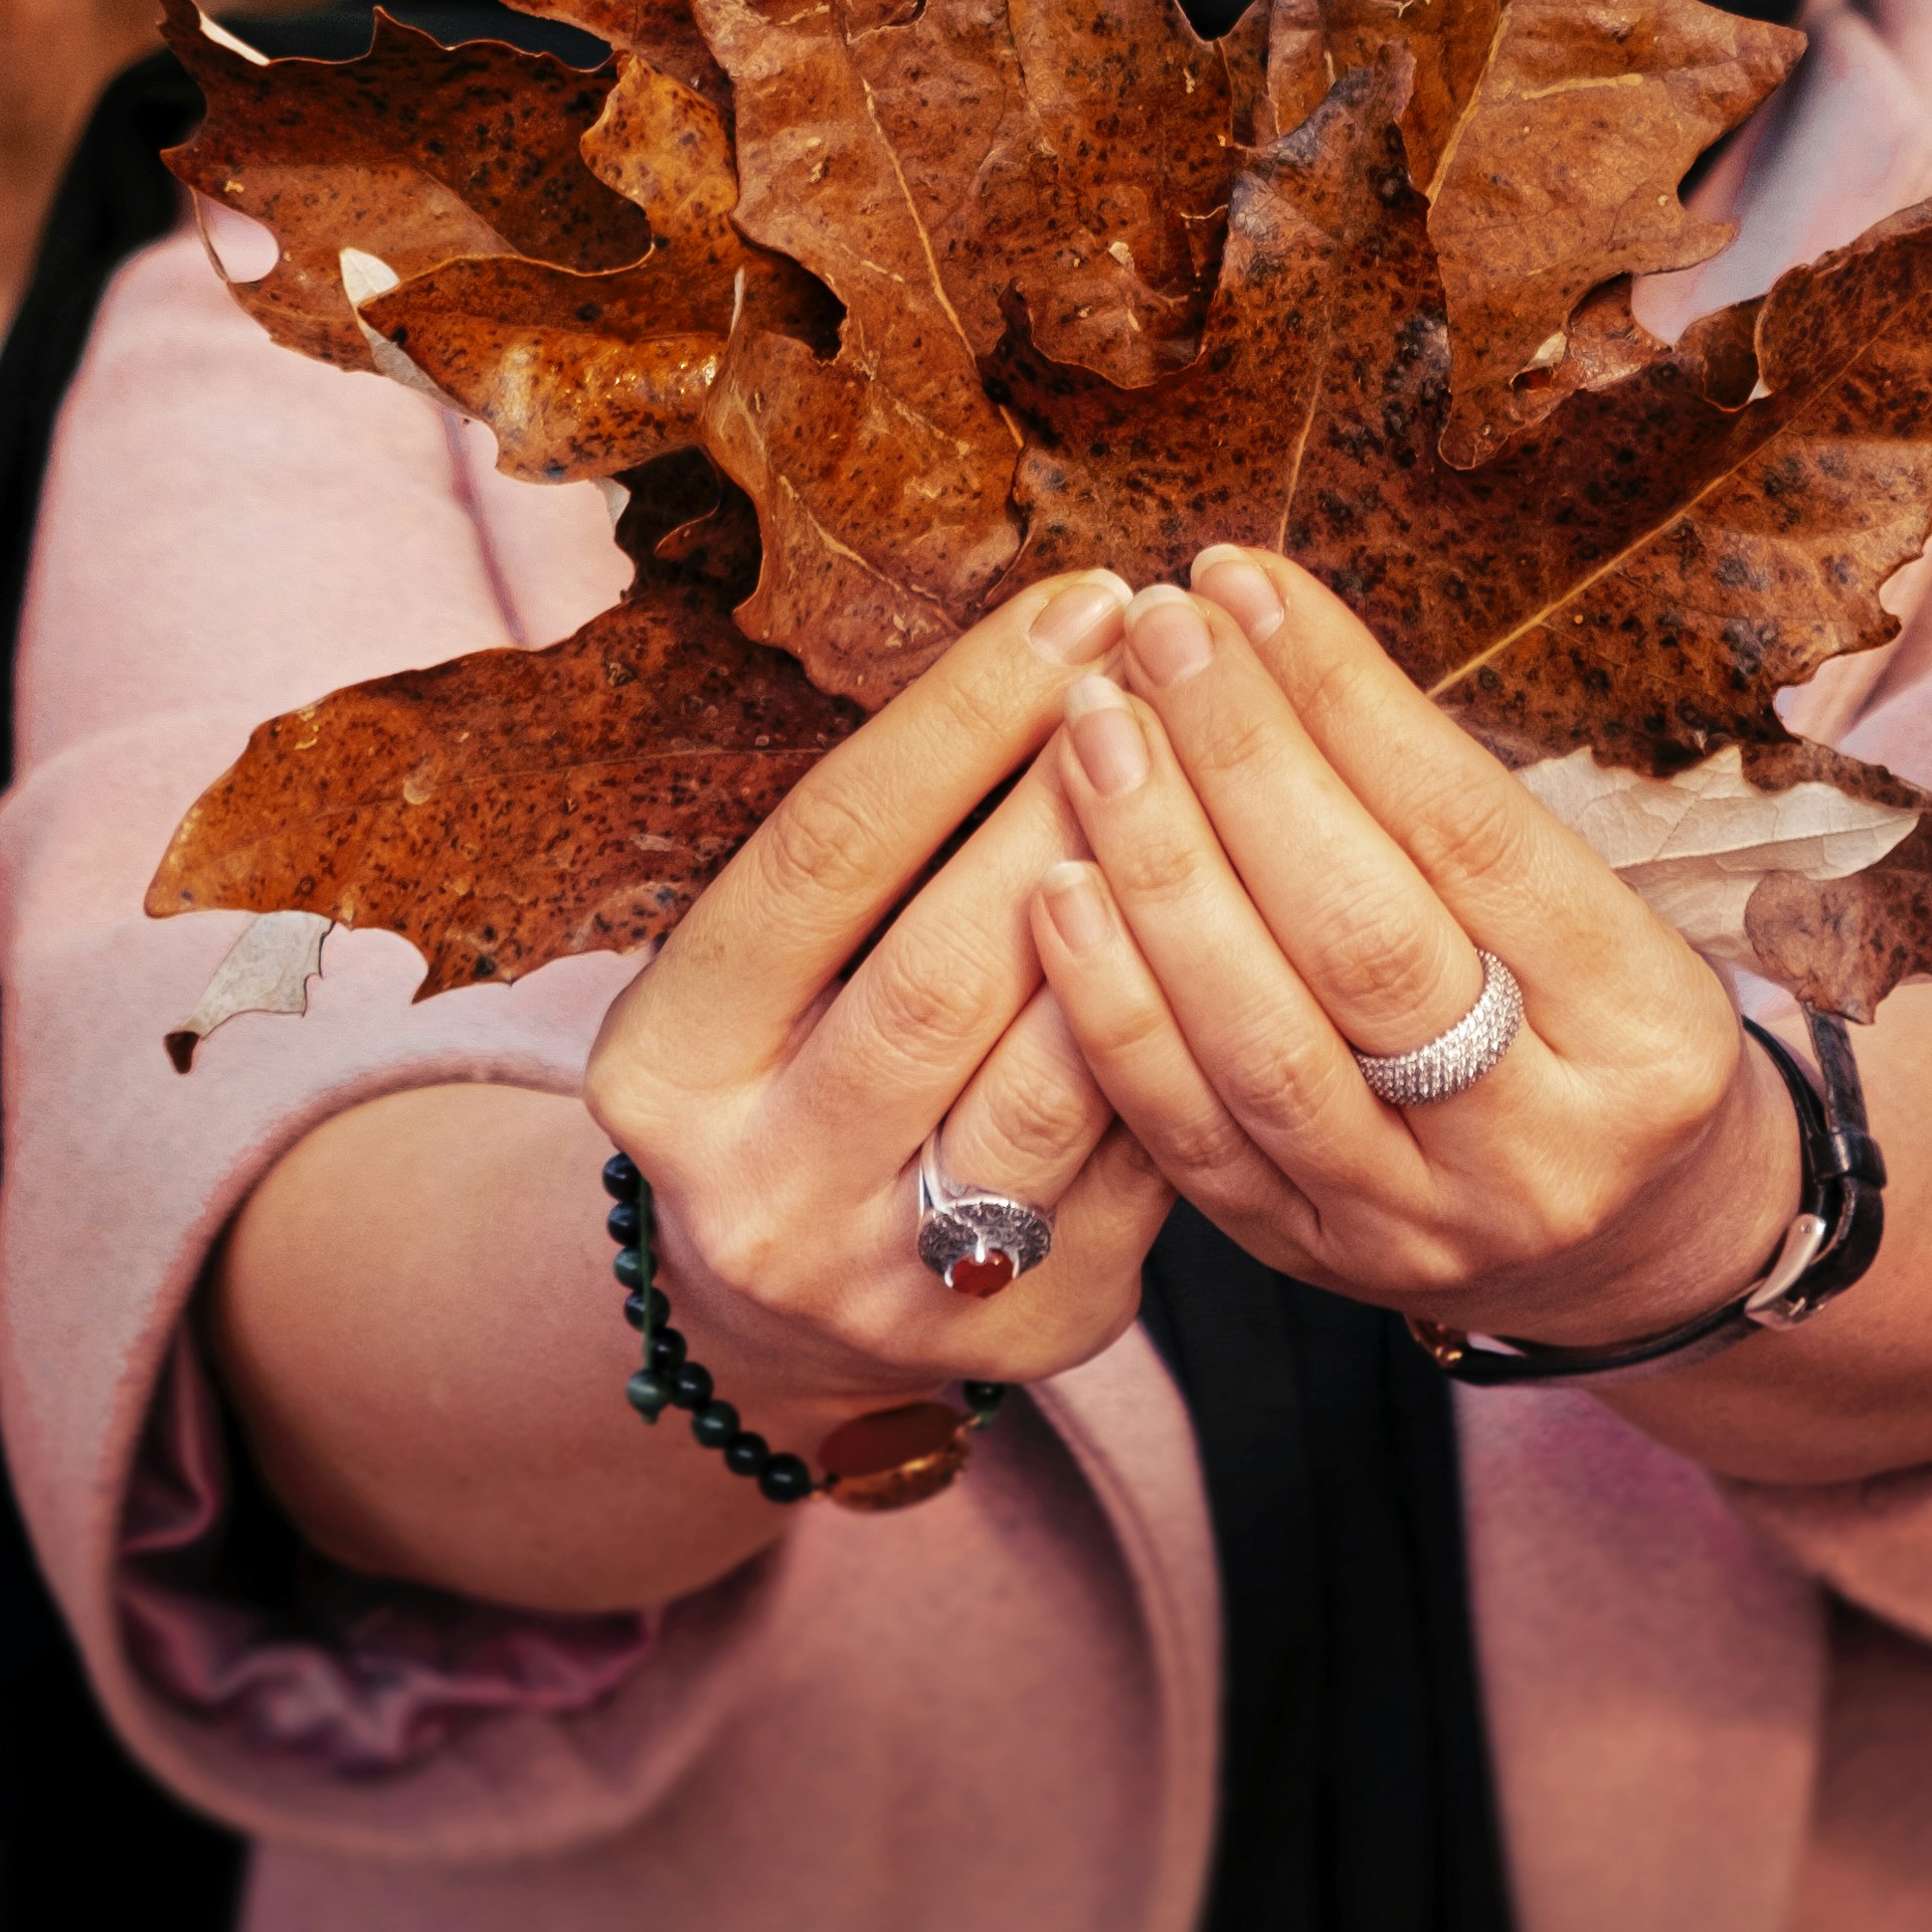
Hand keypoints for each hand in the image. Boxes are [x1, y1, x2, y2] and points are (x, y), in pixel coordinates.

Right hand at [586, 567, 1177, 1432]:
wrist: (778, 1312)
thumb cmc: (796, 1062)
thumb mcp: (764, 967)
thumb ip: (883, 856)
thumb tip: (1069, 656)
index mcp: (667, 1067)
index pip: (824, 853)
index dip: (959, 716)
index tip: (1076, 603)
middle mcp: (763, 1189)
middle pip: (945, 968)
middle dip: (1076, 799)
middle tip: (1185, 666)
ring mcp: (894, 1283)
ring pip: (1061, 1080)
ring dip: (1159, 913)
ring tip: (1234, 774)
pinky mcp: (1029, 1328)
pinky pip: (1145, 1160)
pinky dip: (1201, 1034)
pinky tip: (1264, 922)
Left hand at [1026, 547, 1801, 1353]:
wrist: (1632, 1246)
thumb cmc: (1596, 1028)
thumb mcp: (1595, 914)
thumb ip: (1444, 812)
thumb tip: (1263, 638)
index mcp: (1644, 1028)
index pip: (1471, 833)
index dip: (1344, 698)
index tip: (1245, 584)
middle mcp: (1539, 1145)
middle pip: (1362, 939)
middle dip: (1241, 765)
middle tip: (1157, 633)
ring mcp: (1416, 1222)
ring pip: (1260, 1044)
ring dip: (1158, 870)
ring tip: (1092, 732)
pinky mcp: (1311, 1258)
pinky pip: (1188, 1135)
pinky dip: (1113, 1008)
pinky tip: (1054, 890)